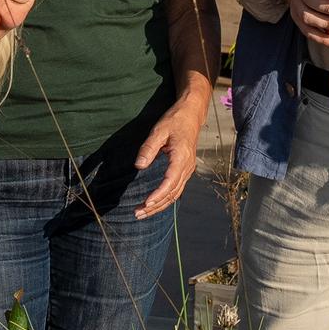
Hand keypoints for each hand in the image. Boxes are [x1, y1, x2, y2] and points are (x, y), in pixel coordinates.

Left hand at [133, 97, 203, 217]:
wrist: (191, 115)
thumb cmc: (175, 120)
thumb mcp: (158, 131)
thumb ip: (148, 148)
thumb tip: (138, 166)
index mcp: (181, 157)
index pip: (170, 182)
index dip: (158, 195)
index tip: (146, 204)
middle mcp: (187, 167)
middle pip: (172, 193)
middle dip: (155, 206)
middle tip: (137, 214)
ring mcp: (188, 169)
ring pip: (175, 194)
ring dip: (160, 205)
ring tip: (142, 213)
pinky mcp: (185, 170)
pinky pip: (177, 189)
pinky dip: (165, 199)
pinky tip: (154, 204)